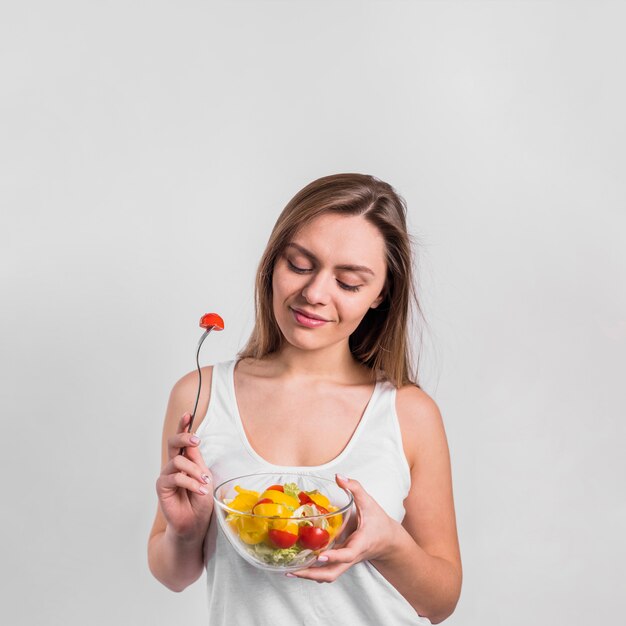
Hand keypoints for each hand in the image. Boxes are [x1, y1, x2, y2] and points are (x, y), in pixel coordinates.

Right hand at [155, 413, 213, 539]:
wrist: (194, 525)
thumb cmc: (200, 502)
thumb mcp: (204, 476)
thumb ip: (196, 459)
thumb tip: (193, 440)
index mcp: (186, 460)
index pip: (182, 440)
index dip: (183, 425)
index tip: (188, 414)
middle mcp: (174, 465)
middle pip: (173, 443)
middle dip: (184, 437)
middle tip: (196, 440)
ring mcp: (166, 475)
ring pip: (178, 461)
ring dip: (194, 471)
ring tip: (204, 483)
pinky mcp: (162, 487)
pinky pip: (175, 477)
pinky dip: (190, 482)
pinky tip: (200, 491)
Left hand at [287, 474, 397, 582]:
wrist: (389, 541)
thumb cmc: (379, 522)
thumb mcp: (369, 502)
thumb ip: (355, 488)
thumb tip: (338, 477)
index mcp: (360, 543)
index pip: (347, 554)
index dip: (334, 556)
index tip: (320, 555)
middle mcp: (352, 557)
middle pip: (332, 573)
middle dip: (312, 574)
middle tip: (293, 571)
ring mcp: (346, 562)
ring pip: (328, 575)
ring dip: (310, 576)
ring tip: (289, 572)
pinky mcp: (341, 562)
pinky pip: (327, 570)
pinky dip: (313, 571)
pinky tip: (298, 566)